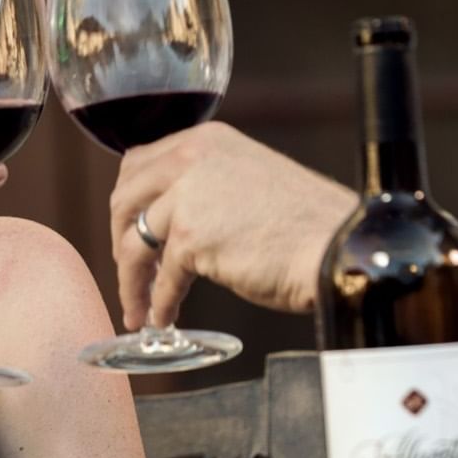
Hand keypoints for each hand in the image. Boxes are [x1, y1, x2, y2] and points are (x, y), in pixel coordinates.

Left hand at [108, 122, 349, 328]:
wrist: (338, 244)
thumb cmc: (304, 221)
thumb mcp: (247, 177)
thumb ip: (208, 183)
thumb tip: (172, 215)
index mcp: (204, 139)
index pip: (139, 163)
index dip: (130, 202)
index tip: (129, 229)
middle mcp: (190, 158)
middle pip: (124, 198)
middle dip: (119, 238)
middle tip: (130, 269)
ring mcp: (188, 198)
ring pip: (132, 243)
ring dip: (131, 281)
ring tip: (137, 306)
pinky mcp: (191, 239)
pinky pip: (161, 279)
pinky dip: (158, 303)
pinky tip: (164, 318)